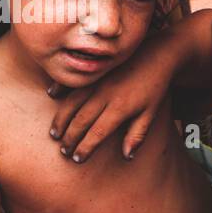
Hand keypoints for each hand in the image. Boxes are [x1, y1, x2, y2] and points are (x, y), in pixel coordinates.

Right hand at [48, 47, 176, 162]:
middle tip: (64, 150)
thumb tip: (126, 156)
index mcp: (120, 108)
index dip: (85, 147)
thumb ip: (137, 135)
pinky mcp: (95, 68)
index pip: (97, 133)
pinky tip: (52, 96)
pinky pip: (73, 79)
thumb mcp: (150, 113)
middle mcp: (105, 94)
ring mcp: (98, 80)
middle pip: (81, 120)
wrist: (158, 53)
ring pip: (72, 101)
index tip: (78, 159)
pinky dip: (61, 87)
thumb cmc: (155, 86)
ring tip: (55, 133)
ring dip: (61, 119)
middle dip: (70, 138)